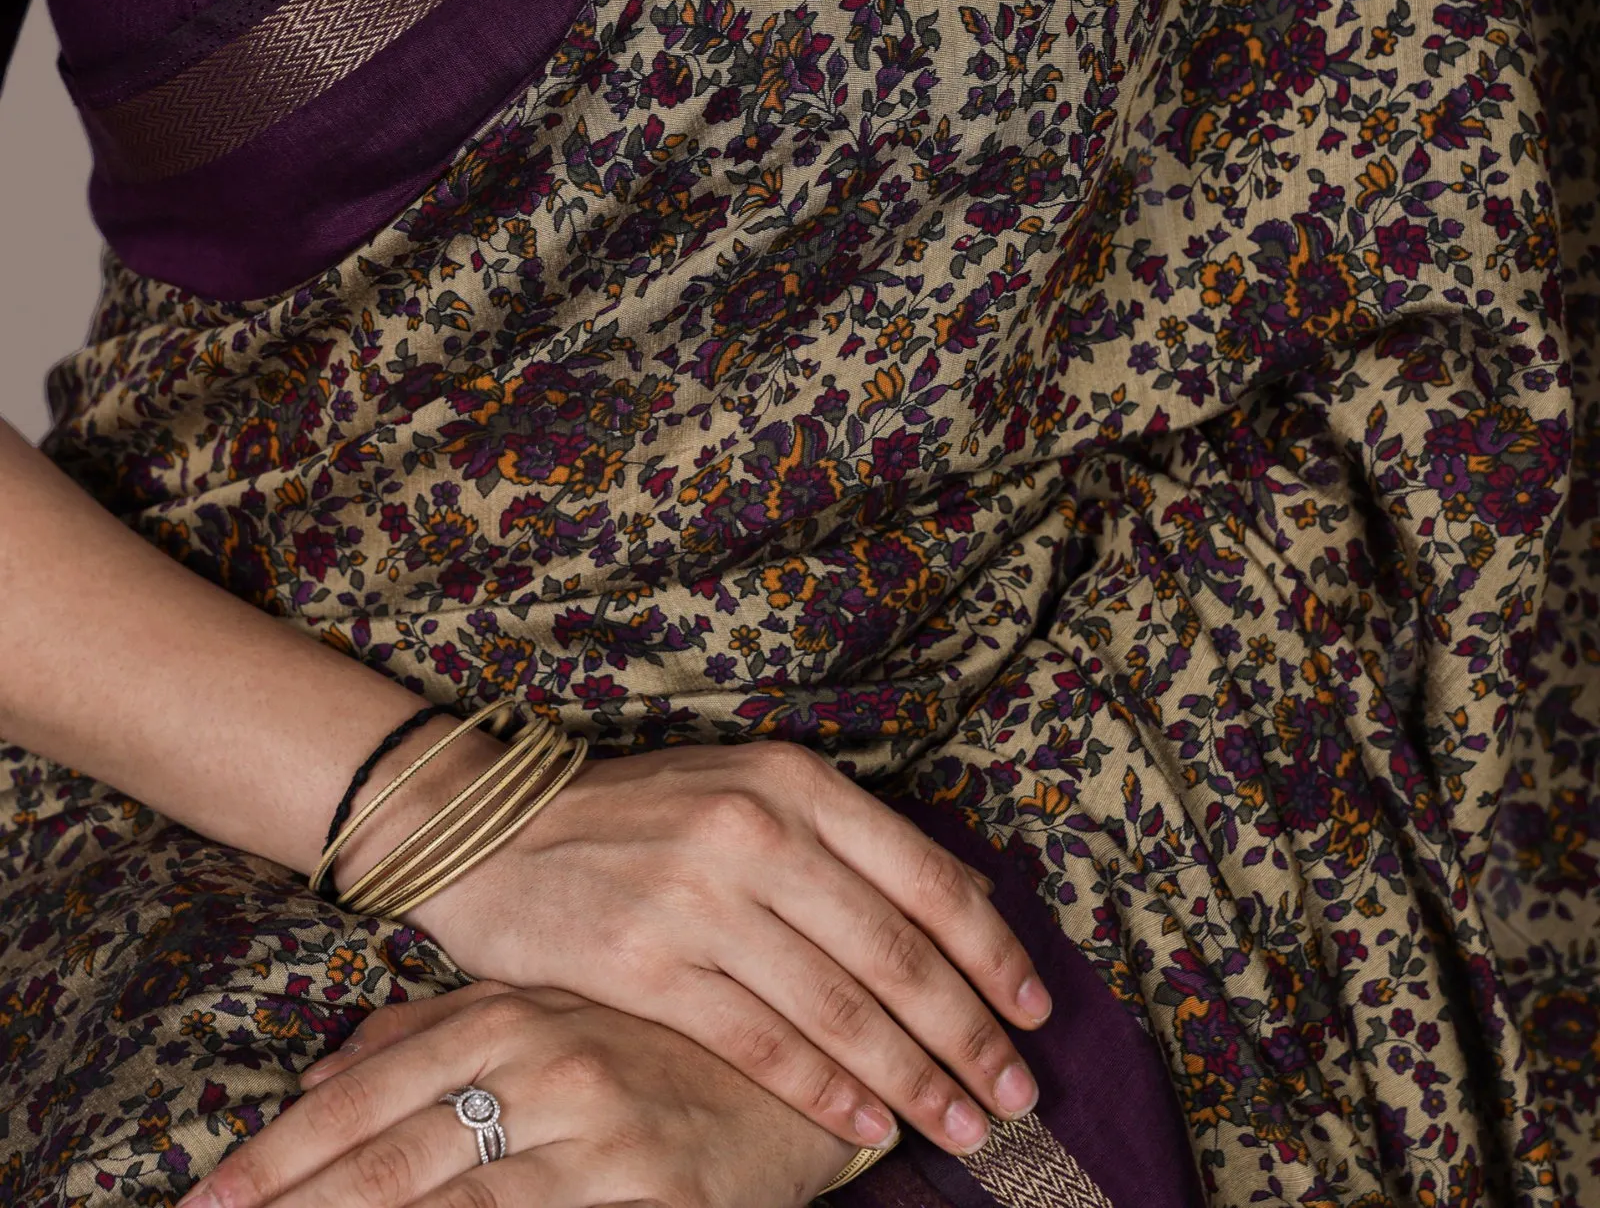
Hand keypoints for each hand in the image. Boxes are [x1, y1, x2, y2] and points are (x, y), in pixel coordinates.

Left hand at [181, 983, 856, 1207]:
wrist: (802, 1071)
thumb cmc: (656, 1044)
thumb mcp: (537, 1016)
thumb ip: (431, 1037)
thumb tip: (325, 1071)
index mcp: (505, 1018)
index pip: (364, 1097)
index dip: (278, 1156)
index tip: (202, 1204)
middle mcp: (542, 1064)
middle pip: (387, 1160)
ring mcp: (596, 1134)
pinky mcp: (652, 1193)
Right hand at [346, 738, 1048, 1157]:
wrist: (496, 829)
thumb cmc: (641, 816)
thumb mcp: (749, 790)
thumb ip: (848, 841)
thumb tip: (972, 898)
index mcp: (793, 780)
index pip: (923, 876)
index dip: (990, 954)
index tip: (1035, 1014)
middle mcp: (756, 829)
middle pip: (893, 951)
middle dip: (967, 1034)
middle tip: (1016, 1097)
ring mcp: (700, 894)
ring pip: (837, 1005)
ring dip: (911, 1077)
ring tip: (962, 1127)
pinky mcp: (646, 961)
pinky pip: (759, 1041)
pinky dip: (822, 1090)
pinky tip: (866, 1128)